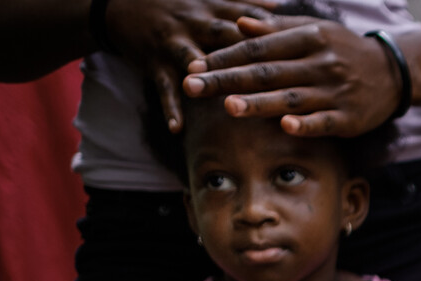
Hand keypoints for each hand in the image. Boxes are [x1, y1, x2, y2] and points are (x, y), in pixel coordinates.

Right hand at [104, 0, 277, 131]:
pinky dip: (170, 107)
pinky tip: (178, 129)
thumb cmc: (177, 7)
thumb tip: (281, 7)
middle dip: (248, 55)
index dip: (272, 32)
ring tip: (223, 99)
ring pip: (193, 61)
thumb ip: (244, 3)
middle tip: (272, 74)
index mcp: (213, 10)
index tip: (299, 46)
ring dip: (208, 79)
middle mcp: (196, 24)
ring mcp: (174, 43)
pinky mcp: (154, 62)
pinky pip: (162, 88)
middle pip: (225, 40)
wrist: (122, 5)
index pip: (247, 20)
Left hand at [184, 15, 405, 135]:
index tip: (195, 63)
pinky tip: (285, 126)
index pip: (260, 48)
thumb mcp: (315, 31)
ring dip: (260, 103)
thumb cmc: (345, 50)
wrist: (393, 73)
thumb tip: (239, 24)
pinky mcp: (348, 118)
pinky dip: (305, 124)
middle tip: (193, 86)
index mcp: (309, 38)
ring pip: (291, 97)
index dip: (226, 56)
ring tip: (229, 107)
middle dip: (227, 79)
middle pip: (267, 73)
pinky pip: (324, 122)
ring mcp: (335, 92)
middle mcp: (321, 63)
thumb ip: (277, 30)